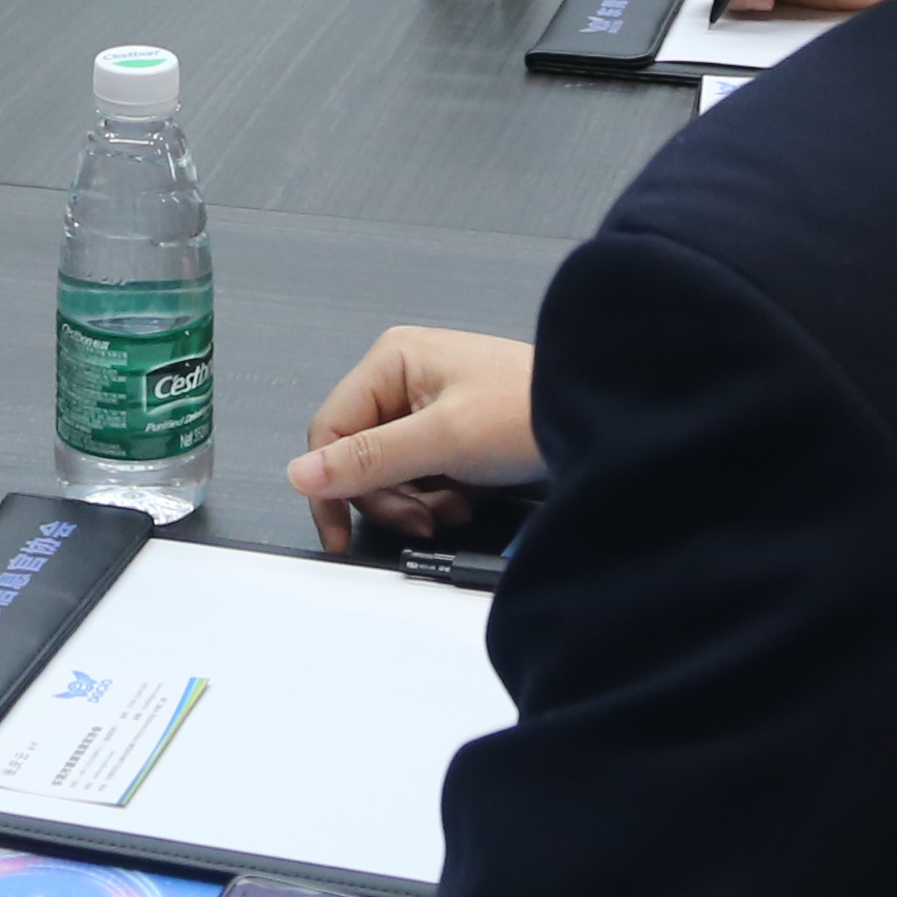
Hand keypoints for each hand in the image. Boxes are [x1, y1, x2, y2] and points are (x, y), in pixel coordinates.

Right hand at [287, 327, 542, 554]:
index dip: (331, 486)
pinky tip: (469, 498)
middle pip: (359, 455)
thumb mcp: (441, 441)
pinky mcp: (451, 427)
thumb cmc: (527, 411)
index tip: (340, 537)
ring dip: (418, 500)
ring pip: (390, 470)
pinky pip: (422, 472)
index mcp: (391, 360)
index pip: (330, 430)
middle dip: (390, 496)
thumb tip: (299, 474)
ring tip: (458, 506)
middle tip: (425, 520)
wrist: (597, 417)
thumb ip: (368, 459)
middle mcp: (403, 374)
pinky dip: (439, 495)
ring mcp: (428, 401)